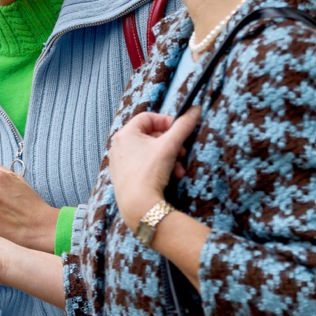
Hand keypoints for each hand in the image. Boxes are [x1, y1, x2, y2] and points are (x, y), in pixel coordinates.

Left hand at [109, 107, 199, 231]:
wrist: (138, 206)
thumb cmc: (150, 171)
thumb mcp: (170, 146)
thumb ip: (183, 125)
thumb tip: (196, 109)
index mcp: (125, 133)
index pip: (147, 117)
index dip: (166, 121)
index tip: (179, 130)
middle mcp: (119, 145)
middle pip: (149, 136)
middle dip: (170, 144)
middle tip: (182, 152)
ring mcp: (119, 162)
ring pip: (148, 152)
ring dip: (167, 158)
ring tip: (179, 170)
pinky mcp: (123, 177)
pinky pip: (142, 165)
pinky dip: (157, 168)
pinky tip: (169, 178)